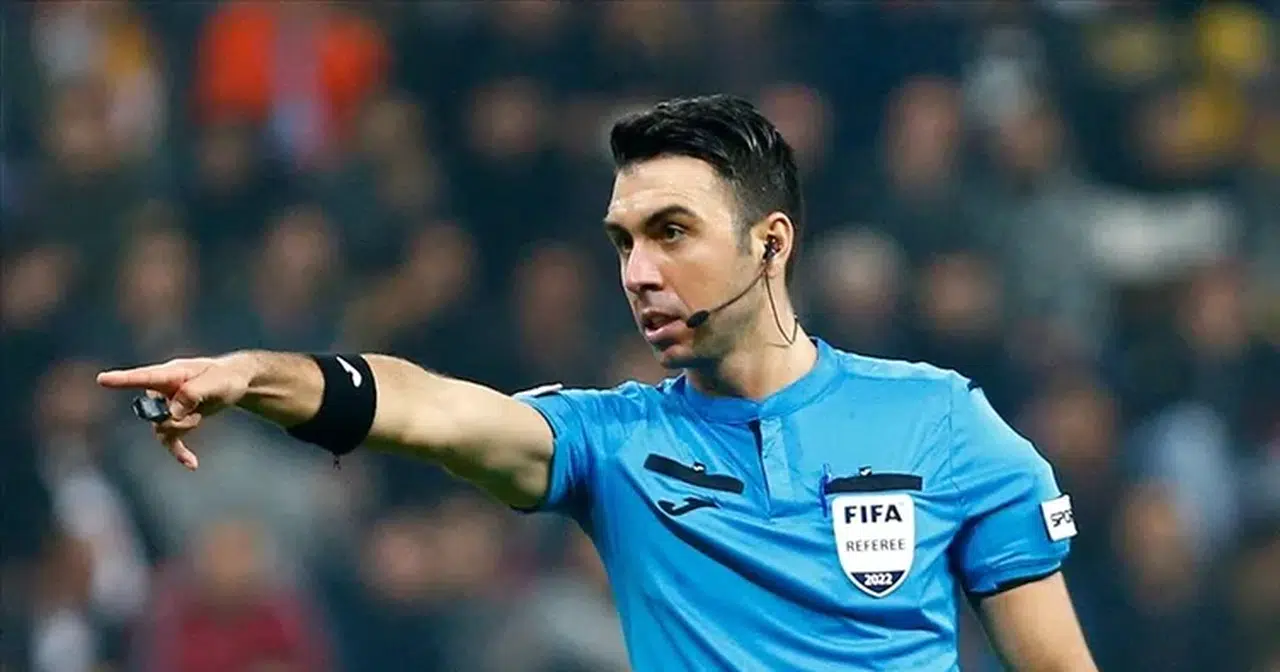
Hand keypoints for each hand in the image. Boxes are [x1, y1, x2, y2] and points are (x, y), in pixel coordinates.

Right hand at [97, 355, 254, 469]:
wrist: (234, 383)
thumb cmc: (223, 376)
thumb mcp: (215, 382)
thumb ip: (192, 394)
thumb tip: (171, 413)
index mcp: (170, 373)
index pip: (143, 377)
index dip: (122, 380)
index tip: (102, 379)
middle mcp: (162, 390)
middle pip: (151, 410)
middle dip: (172, 418)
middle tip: (194, 412)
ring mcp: (166, 406)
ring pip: (161, 428)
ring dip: (182, 428)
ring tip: (199, 416)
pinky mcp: (175, 421)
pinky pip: (170, 441)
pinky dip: (179, 452)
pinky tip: (192, 464)